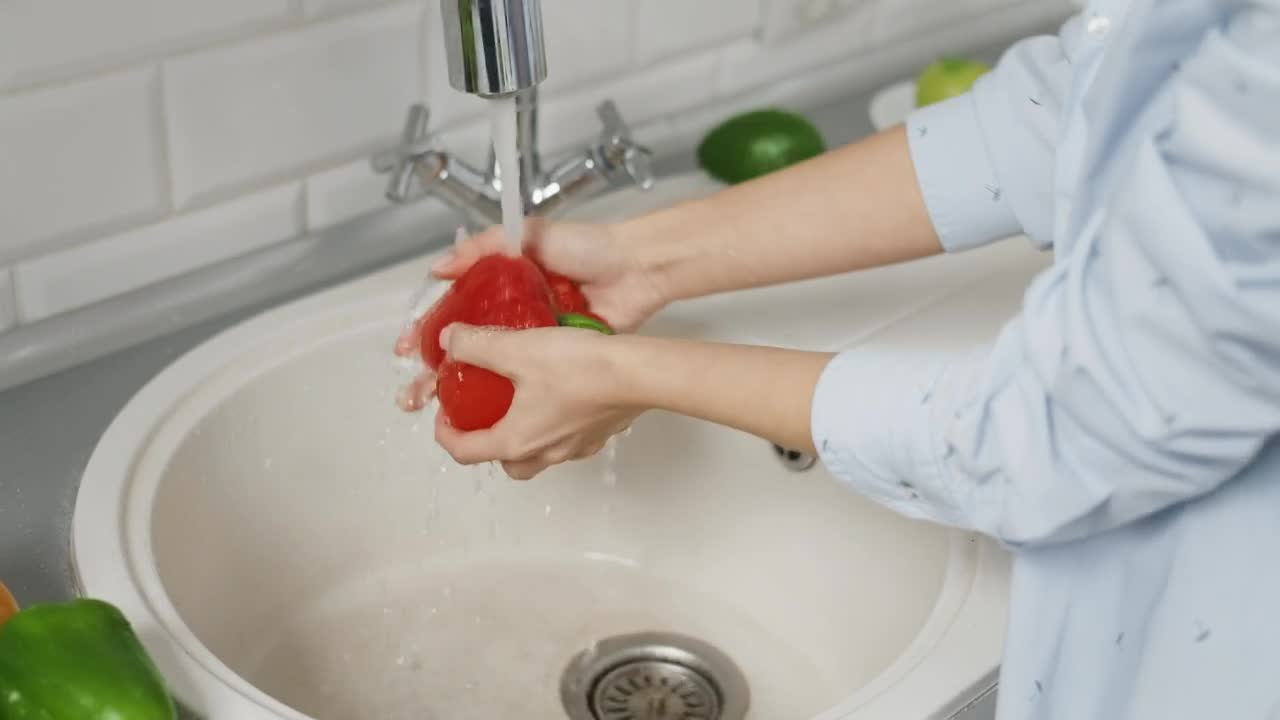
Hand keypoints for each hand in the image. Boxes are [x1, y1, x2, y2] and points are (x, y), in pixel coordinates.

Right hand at [394, 220, 667, 410]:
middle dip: (434, 374)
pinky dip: (505, 400)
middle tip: (414, 396)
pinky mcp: (560, 360)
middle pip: (464, 351)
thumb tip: (437, 269)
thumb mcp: (529, 236)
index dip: (426, 334)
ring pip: (490, 373)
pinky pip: (527, 382)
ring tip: (439, 412)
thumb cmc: (587, 248)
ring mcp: (537, 342)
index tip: (406, 353)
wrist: (637, 271)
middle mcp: (514, 317)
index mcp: (502, 288)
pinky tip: (485, 415)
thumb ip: (483, 248)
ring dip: (462, 394)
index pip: (453, 314)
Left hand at [433, 322, 640, 479]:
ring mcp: (576, 448)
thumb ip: (476, 344)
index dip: (446, 434)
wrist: (638, 373)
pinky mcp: (600, 435)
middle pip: (508, 463)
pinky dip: (555, 425)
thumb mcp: (516, 348)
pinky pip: (569, 439)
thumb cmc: (577, 367)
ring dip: (524, 436)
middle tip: (484, 413)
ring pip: (539, 455)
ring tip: (521, 402)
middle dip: (489, 443)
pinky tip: (560, 395)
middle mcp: (545, 453)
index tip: (444, 414)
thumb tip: (450, 340)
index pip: (466, 452)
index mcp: (516, 440)